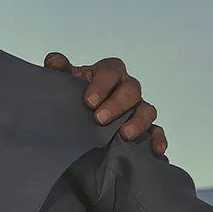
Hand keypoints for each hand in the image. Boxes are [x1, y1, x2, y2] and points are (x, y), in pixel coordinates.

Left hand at [44, 52, 166, 155]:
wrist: (78, 114)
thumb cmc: (75, 91)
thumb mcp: (64, 79)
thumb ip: (58, 68)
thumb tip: (54, 62)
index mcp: (108, 72)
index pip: (111, 71)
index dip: (101, 84)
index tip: (88, 102)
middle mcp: (126, 87)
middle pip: (131, 89)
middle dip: (117, 104)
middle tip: (99, 119)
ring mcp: (137, 107)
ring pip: (147, 109)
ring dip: (138, 121)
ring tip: (125, 135)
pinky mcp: (144, 126)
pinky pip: (157, 130)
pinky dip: (158, 138)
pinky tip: (155, 149)